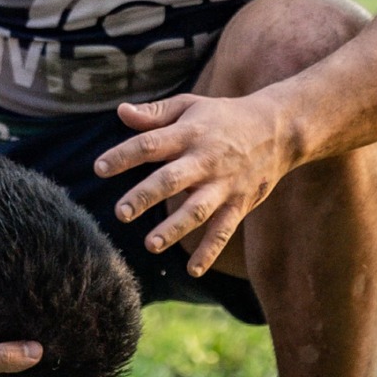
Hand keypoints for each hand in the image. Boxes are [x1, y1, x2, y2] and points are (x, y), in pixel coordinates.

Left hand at [96, 92, 299, 276]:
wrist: (278, 130)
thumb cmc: (222, 116)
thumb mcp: (189, 106)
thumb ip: (155, 114)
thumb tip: (120, 112)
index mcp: (188, 134)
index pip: (150, 144)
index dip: (124, 155)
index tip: (99, 168)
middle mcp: (205, 161)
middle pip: (171, 180)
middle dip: (145, 197)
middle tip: (120, 213)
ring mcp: (224, 185)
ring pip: (197, 210)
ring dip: (174, 228)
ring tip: (150, 245)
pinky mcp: (240, 204)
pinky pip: (224, 230)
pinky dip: (210, 251)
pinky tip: (193, 270)